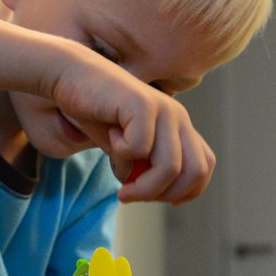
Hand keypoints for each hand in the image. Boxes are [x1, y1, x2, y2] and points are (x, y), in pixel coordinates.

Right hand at [50, 52, 215, 205]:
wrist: (71, 76)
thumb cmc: (97, 115)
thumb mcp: (127, 151)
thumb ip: (147, 169)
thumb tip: (163, 195)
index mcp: (179, 127)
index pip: (203, 166)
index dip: (186, 191)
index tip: (155, 199)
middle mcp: (177, 117)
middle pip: (194, 173)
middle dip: (164, 195)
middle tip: (134, 196)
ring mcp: (163, 109)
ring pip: (170, 168)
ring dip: (143, 188)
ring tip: (122, 188)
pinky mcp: (142, 103)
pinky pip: (140, 148)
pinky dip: (122, 157)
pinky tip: (110, 140)